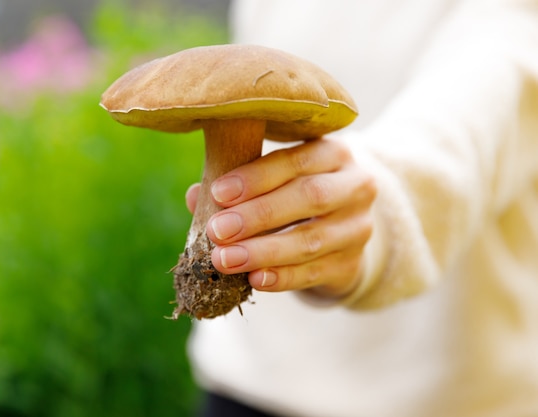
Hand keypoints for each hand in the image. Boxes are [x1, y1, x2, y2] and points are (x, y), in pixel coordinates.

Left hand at [185, 137, 376, 297]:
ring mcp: (358, 228)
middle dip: (258, 215)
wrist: (342, 228)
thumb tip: (195, 197)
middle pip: (309, 197)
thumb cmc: (296, 193)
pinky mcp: (352, 264)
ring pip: (311, 240)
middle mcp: (356, 186)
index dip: (256, 177)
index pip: (296, 160)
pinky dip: (282, 278)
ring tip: (224, 259)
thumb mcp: (277, 178)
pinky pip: (315, 273)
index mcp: (334, 153)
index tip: (218, 193)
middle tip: (217, 230)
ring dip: (263, 251)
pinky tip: (254, 279)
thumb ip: (239, 184)